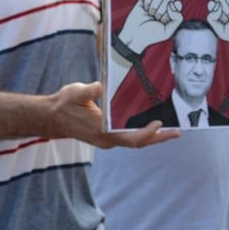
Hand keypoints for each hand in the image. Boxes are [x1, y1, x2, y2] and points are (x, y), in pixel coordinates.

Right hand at [47, 82, 178, 148]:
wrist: (51, 117)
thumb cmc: (63, 104)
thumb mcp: (74, 93)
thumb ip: (88, 91)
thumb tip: (100, 86)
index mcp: (101, 130)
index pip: (130, 137)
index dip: (147, 133)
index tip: (159, 124)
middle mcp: (106, 139)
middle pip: (137, 143)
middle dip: (158, 138)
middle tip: (177, 132)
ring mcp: (106, 139)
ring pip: (134, 141)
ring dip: (152, 136)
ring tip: (169, 130)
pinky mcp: (105, 136)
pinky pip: (128, 138)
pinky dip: (141, 133)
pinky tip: (148, 125)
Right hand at [119, 0, 183, 53]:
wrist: (134, 35)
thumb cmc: (151, 35)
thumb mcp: (168, 31)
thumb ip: (177, 18)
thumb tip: (172, 4)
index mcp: (172, 14)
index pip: (177, 3)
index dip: (171, 11)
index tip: (164, 21)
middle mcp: (164, 6)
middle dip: (162, 9)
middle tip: (156, 18)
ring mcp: (155, 2)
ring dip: (155, 5)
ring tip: (150, 13)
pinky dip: (148, 0)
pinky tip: (145, 8)